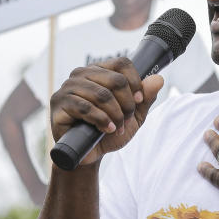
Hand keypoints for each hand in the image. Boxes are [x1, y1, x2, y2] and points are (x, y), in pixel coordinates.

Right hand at [49, 57, 163, 165]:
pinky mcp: (59, 104)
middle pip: (115, 79)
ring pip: (102, 94)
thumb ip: (145, 98)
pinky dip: (102, 120)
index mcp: (98, 71)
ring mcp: (68, 87)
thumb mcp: (133, 116)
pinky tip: (106, 129)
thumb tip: (158, 79)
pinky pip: (86, 108)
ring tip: (117, 127)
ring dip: (115, 115)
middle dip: (127, 104)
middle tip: (127, 120)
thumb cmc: (108, 132)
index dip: (135, 82)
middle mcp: (81, 74)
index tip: (140, 100)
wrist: (89, 154)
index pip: (122, 63)